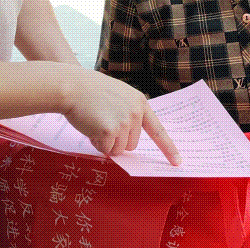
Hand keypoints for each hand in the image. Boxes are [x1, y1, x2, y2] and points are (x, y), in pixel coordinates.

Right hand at [63, 68, 180, 165]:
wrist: (72, 85)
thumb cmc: (90, 92)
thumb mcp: (118, 96)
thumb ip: (128, 115)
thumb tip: (128, 145)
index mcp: (140, 103)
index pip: (157, 130)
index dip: (168, 148)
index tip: (177, 163)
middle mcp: (135, 112)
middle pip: (132, 145)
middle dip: (117, 140)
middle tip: (103, 122)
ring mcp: (124, 122)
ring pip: (118, 150)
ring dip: (106, 143)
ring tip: (96, 122)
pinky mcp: (110, 131)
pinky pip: (105, 150)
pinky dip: (96, 143)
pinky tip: (90, 126)